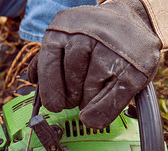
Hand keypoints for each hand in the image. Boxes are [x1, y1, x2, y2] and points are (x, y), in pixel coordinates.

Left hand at [28, 0, 167, 128]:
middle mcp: (86, 36)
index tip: (53, 105)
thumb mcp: (67, 37)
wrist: (134, 19)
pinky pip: (111, 101)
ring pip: (88, 92)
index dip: (49, 91)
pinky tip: (98, 113)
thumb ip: (48, 58)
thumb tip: (32, 78)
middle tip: (74, 100)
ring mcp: (111, 51)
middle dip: (70, 97)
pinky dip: (102, 112)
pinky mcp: (133, 69)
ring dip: (88, 101)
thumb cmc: (95, 36)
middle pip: (70, 83)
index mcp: (62, 29)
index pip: (48, 65)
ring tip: (92, 92)